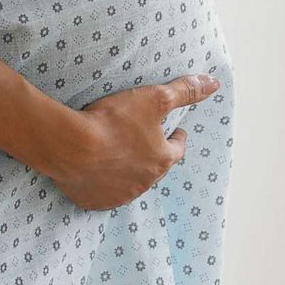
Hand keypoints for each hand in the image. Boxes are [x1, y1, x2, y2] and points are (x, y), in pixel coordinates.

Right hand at [41, 73, 221, 210]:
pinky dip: (104, 183)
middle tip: (141, 139)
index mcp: (162, 159)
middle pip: (154, 167)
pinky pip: (105, 193)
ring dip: (129, 170)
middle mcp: (145, 182)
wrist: (71, 147)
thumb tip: (213, 83)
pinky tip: (96, 170)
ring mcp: (120, 195)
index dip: (175, 138)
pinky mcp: (96, 202)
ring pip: (131, 182)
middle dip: (151, 154)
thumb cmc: (114, 121)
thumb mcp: (155, 98)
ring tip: (118, 153)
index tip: (172, 130)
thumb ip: (185, 90)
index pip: (177, 149)